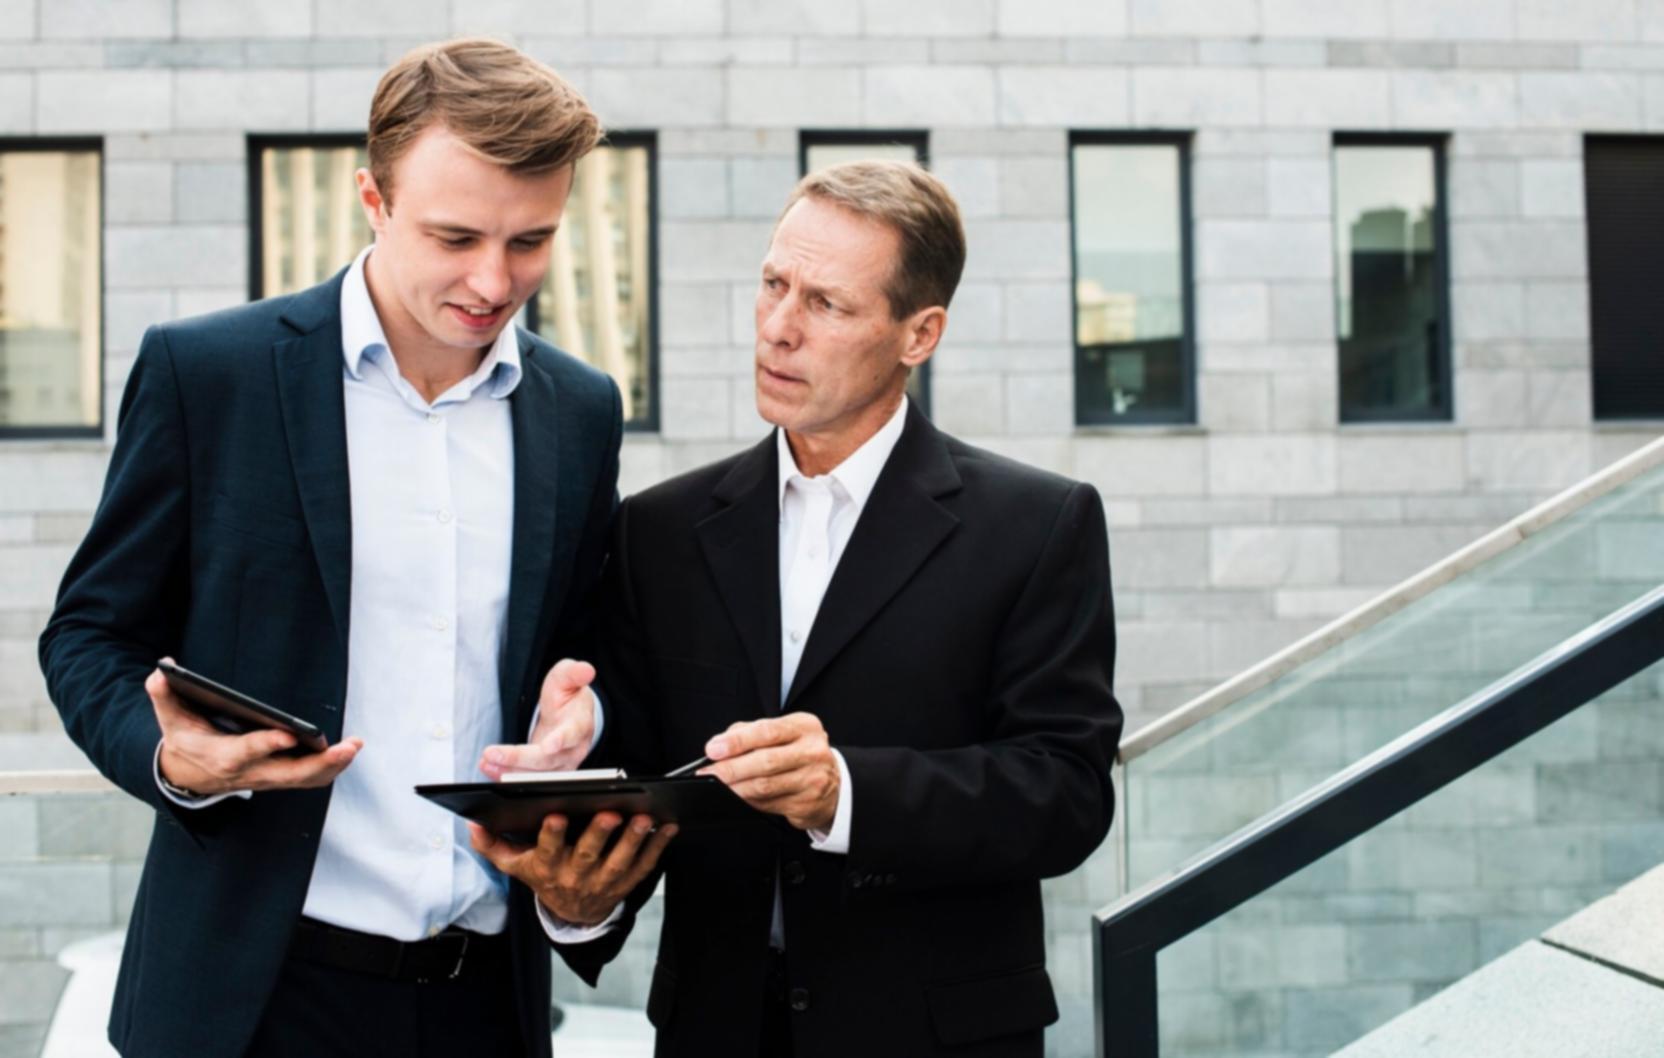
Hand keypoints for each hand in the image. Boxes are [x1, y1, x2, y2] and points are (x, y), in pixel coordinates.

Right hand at [149, 663, 360, 795]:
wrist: (187, 775)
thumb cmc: (184, 739)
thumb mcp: (169, 719)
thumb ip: (164, 695)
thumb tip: (161, 671)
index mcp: (222, 756)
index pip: (246, 753)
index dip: (266, 745)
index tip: (288, 734)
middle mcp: (249, 772)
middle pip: (288, 774)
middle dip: (319, 762)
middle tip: (347, 746)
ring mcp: (266, 778)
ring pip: (304, 780)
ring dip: (332, 766)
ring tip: (354, 746)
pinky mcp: (277, 778)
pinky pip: (308, 779)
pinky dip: (329, 769)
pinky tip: (347, 752)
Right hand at [469, 813, 676, 926]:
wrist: (571, 914)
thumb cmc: (543, 875)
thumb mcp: (515, 864)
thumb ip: (494, 844)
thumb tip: (473, 824)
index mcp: (547, 867)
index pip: (548, 850)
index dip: (552, 834)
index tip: (557, 814)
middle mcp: (575, 877)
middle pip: (588, 856)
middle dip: (599, 834)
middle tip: (610, 813)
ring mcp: (603, 883)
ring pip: (620, 862)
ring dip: (633, 840)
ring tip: (643, 818)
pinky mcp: (626, 884)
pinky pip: (644, 867)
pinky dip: (657, 848)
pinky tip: (667, 827)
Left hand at [479, 659, 596, 779]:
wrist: (569, 715)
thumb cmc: (568, 696)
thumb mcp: (567, 678)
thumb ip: (573, 673)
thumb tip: (586, 669)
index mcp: (580, 724)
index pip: (572, 734)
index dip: (561, 740)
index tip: (548, 745)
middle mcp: (573, 749)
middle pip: (547, 760)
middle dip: (519, 759)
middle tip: (493, 753)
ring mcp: (561, 765)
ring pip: (536, 775)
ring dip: (509, 771)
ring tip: (486, 761)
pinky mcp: (547, 773)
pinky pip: (528, 780)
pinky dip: (506, 775)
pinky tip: (489, 767)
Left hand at [703, 713, 838, 831]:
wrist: (835, 785)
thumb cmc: (800, 754)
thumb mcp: (783, 734)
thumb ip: (751, 732)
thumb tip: (720, 744)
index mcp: (804, 727)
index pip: (767, 731)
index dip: (737, 741)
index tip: (713, 749)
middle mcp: (813, 751)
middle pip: (765, 760)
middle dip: (731, 768)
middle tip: (709, 772)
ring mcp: (813, 779)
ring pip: (765, 785)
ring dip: (735, 788)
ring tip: (718, 786)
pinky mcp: (807, 804)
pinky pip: (768, 804)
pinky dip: (748, 801)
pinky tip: (739, 797)